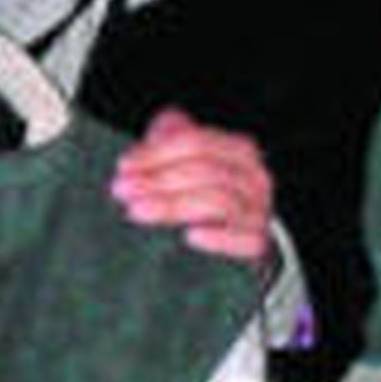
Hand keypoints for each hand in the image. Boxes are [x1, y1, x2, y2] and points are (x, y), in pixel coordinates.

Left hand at [110, 108, 272, 264]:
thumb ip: (167, 139)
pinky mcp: (258, 242)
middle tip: (121, 190)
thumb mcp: (183, 158)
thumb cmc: (201, 190)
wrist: (234, 232)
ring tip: (137, 211)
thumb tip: (146, 144)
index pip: (197, 143)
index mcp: (239, 150)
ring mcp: (259, 210)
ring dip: (173, 206)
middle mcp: (255, 178)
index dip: (157, 152)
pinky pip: (246, 240)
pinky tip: (190, 236)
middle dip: (158, 179)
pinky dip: (219, 237)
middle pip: (206, 171)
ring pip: (219, 202)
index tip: (124, 165)